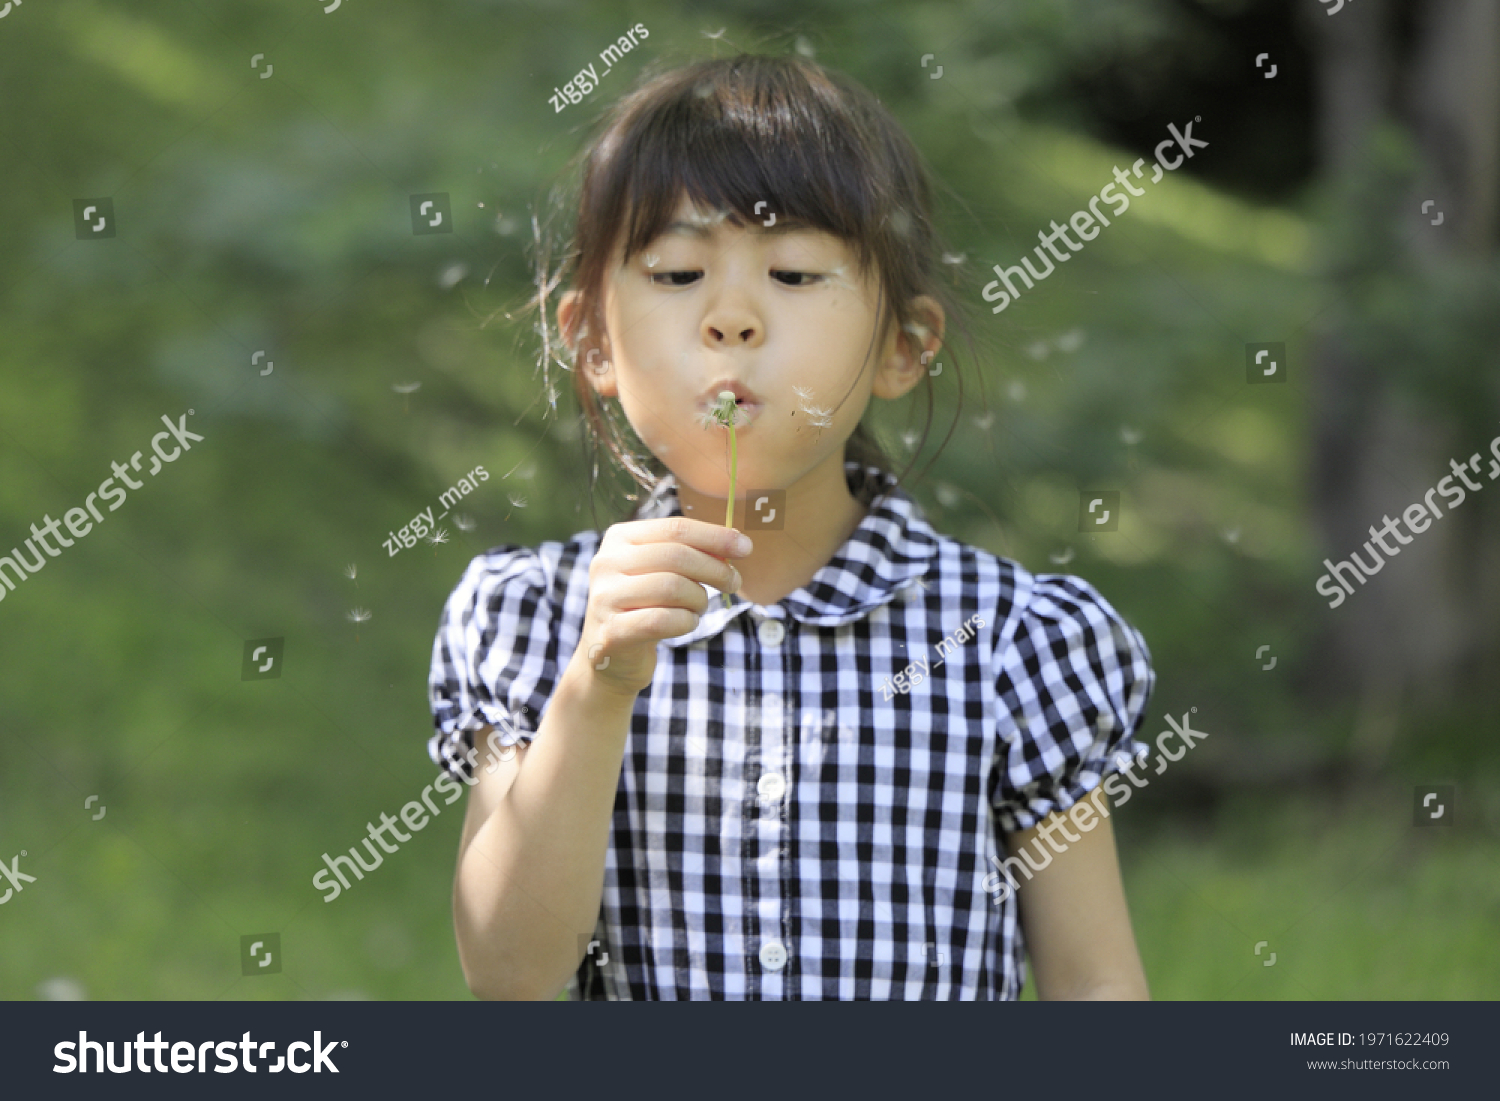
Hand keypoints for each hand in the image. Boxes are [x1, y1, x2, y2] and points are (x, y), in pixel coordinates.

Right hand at [574, 516, 751, 695]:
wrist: (611, 654)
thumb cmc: (646, 604)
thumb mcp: (663, 571)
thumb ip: (693, 553)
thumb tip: (737, 544)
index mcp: (620, 538)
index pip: (675, 529)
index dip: (715, 537)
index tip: (746, 548)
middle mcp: (605, 563)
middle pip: (677, 556)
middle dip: (715, 570)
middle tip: (733, 583)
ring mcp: (604, 598)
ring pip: (673, 588)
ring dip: (699, 600)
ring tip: (699, 607)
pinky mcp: (610, 632)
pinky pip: (663, 621)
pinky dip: (686, 622)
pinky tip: (687, 623)